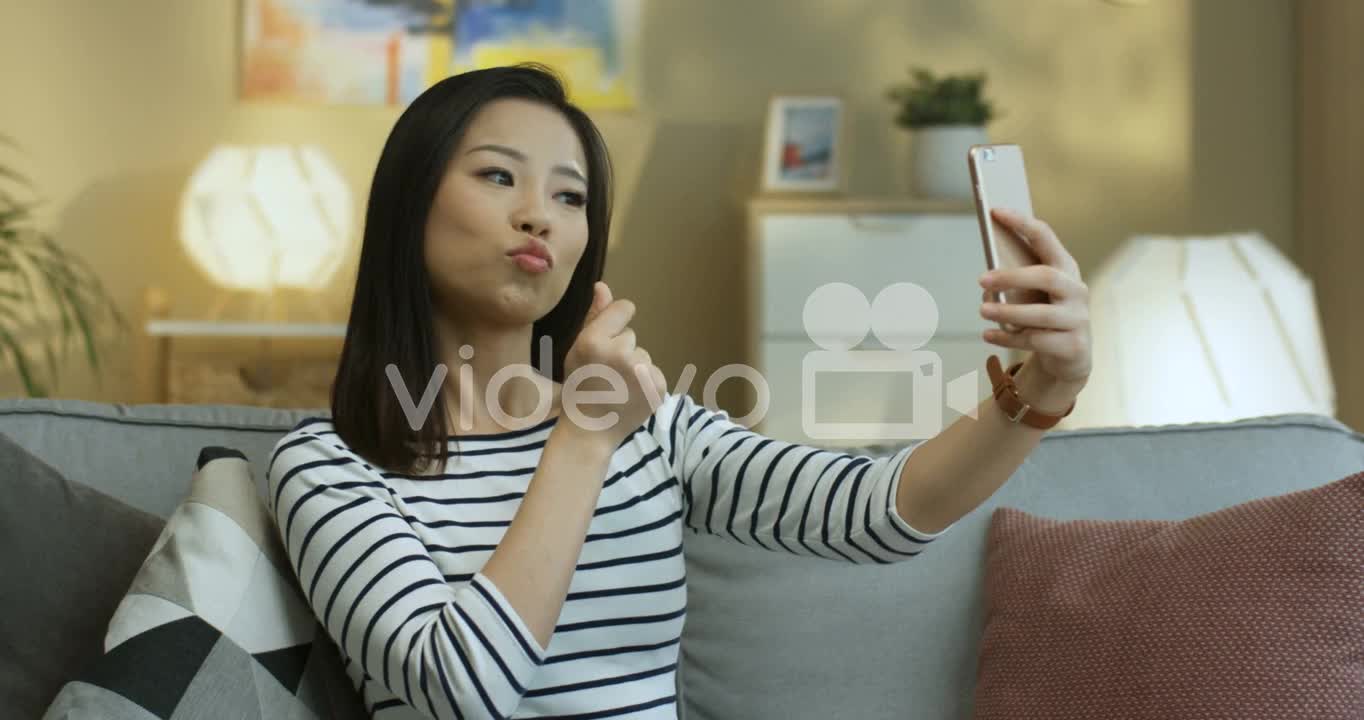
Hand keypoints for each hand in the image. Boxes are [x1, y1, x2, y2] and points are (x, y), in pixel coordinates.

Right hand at [561, 281, 667, 447]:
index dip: (616, 321)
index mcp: (594, 341)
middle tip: (604, 375)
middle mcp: (619, 353)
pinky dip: (645, 383)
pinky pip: (653, 371)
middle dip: (620, 350)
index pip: (625, 307)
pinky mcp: (658, 386)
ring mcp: (641, 371)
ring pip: (642, 354)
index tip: (607, 339)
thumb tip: (603, 286)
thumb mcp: (578, 349)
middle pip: (631, 336)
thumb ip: (594, 316)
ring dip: (632, 367)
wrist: (591, 430)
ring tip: (616, 387)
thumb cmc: (580, 386)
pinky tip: (629, 396)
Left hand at [978, 209, 1091, 394]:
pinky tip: (988, 335)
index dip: (1021, 223)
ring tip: (982, 311)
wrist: (1070, 357)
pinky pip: (1035, 340)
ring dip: (1007, 312)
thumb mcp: (1033, 296)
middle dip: (1011, 277)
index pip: (1045, 237)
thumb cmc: (1044, 317)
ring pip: (1040, 314)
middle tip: (981, 279)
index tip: (995, 211)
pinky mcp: (1074, 345)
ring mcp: (1079, 318)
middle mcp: (1077, 289)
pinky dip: (1008, 337)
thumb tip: (987, 282)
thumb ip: (1015, 283)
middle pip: (1046, 276)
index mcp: (1065, 268)